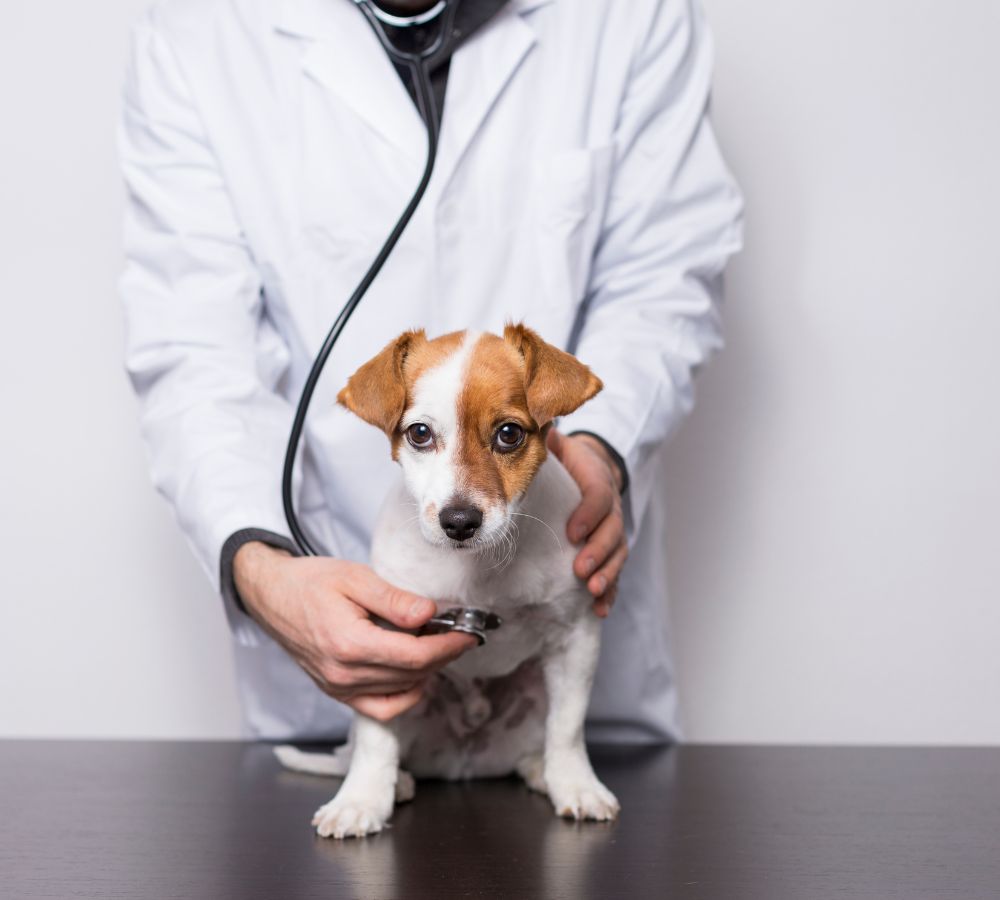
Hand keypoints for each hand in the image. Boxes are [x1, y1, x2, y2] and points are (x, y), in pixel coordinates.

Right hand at [233, 542, 475, 720]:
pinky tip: (414, 671)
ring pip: (400, 693)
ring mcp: (339, 688)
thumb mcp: (354, 578)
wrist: (271, 596)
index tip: (468, 633)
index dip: (448, 646)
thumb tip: (429, 615)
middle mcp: (343, 675)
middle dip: (443, 656)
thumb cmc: (309, 583)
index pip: (415, 657)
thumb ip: (394, 600)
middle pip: (412, 675)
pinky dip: (404, 694)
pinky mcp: (337, 692)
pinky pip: (380, 707)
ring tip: (437, 646)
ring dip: (427, 673)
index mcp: (349, 644)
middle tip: (459, 634)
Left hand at [546, 430, 627, 617]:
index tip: (572, 531)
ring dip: (608, 574)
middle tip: (581, 569)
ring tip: (593, 591)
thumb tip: (529, 423)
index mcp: (598, 480)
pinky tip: (600, 608)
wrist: (594, 467)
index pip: (599, 497)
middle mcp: (611, 506)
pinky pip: (615, 571)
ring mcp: (613, 529)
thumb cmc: (569, 461)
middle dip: (598, 551)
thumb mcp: (561, 446)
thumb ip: (547, 438)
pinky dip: (610, 591)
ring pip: (618, 553)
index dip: (589, 514)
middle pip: (613, 530)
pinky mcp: (611, 549)